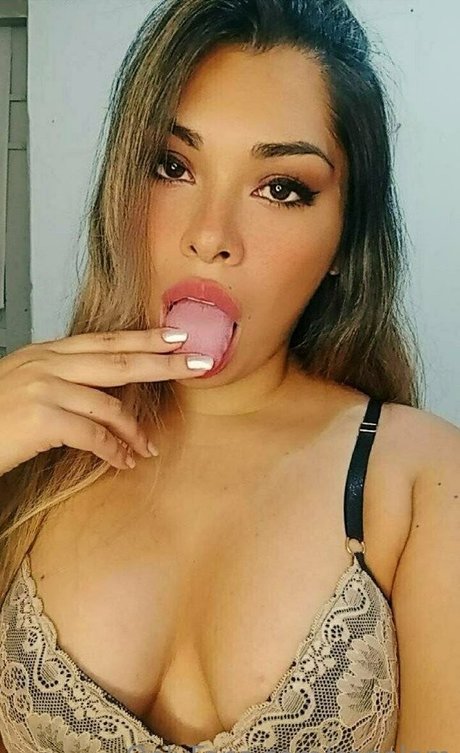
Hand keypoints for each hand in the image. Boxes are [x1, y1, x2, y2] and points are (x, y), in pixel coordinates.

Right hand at [0, 327, 212, 474]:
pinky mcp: (42, 417)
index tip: (175, 335)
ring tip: (147, 447)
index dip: (143, 337)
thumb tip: (99, 393)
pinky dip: (114, 450)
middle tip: (197, 362)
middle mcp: (47, 363)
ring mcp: (44, 388)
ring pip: (110, 403)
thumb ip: (60, 381)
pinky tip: (123, 461)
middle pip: (118, 359)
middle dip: (162, 361)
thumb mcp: (23, 386)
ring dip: (135, 429)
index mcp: (45, 353)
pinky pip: (94, 434)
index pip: (104, 340)